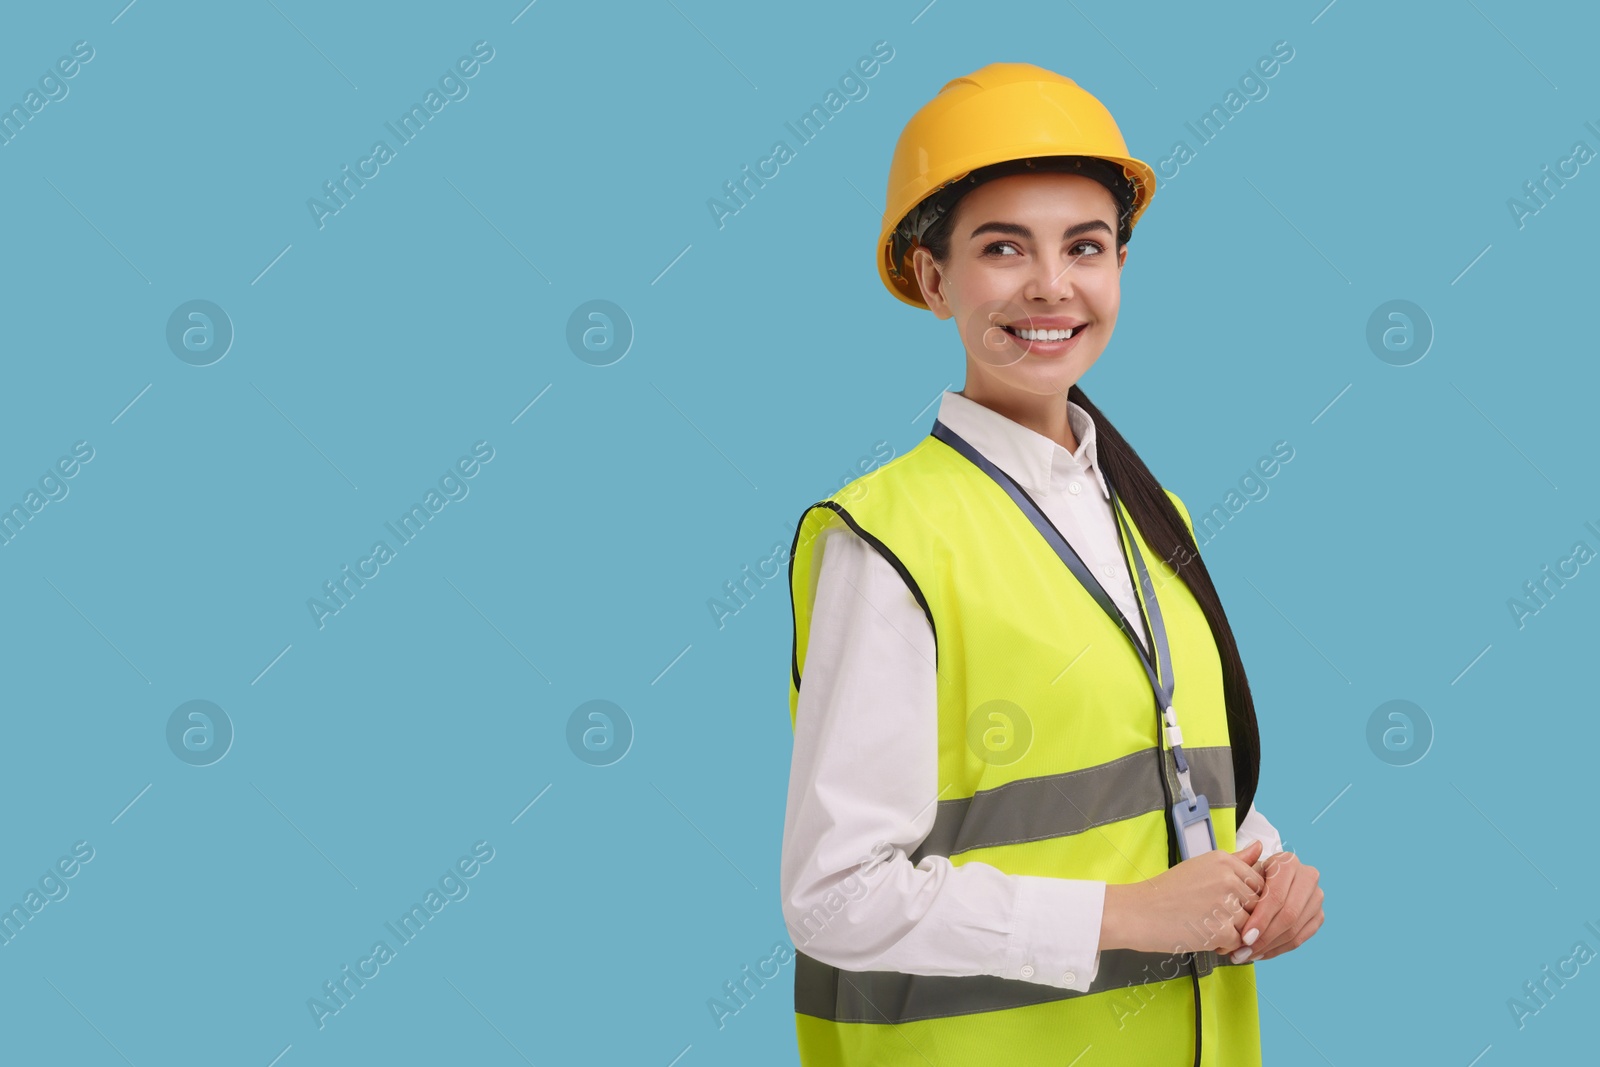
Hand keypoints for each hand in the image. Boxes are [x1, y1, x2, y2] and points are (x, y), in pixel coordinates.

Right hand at [1108, 838, 1264, 955]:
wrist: (1138, 912)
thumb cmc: (1166, 891)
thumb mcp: (1201, 866)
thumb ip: (1236, 860)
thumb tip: (1260, 847)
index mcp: (1223, 861)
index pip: (1258, 883)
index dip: (1246, 898)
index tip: (1228, 903)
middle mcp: (1227, 879)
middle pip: (1257, 905)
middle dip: (1242, 916)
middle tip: (1213, 917)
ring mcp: (1225, 905)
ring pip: (1250, 925)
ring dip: (1234, 931)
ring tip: (1206, 926)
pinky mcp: (1220, 930)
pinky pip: (1238, 942)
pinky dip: (1224, 945)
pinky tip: (1204, 936)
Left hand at [1234, 849, 1322, 961]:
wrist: (1264, 883)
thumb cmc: (1248, 875)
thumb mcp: (1242, 868)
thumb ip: (1243, 861)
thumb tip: (1256, 846)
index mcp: (1289, 862)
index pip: (1277, 896)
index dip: (1261, 919)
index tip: (1244, 938)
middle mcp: (1308, 877)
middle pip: (1288, 915)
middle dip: (1264, 938)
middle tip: (1243, 952)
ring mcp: (1316, 898)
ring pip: (1295, 929)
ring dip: (1269, 947)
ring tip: (1246, 956)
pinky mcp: (1318, 916)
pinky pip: (1300, 938)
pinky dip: (1279, 949)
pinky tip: (1261, 954)